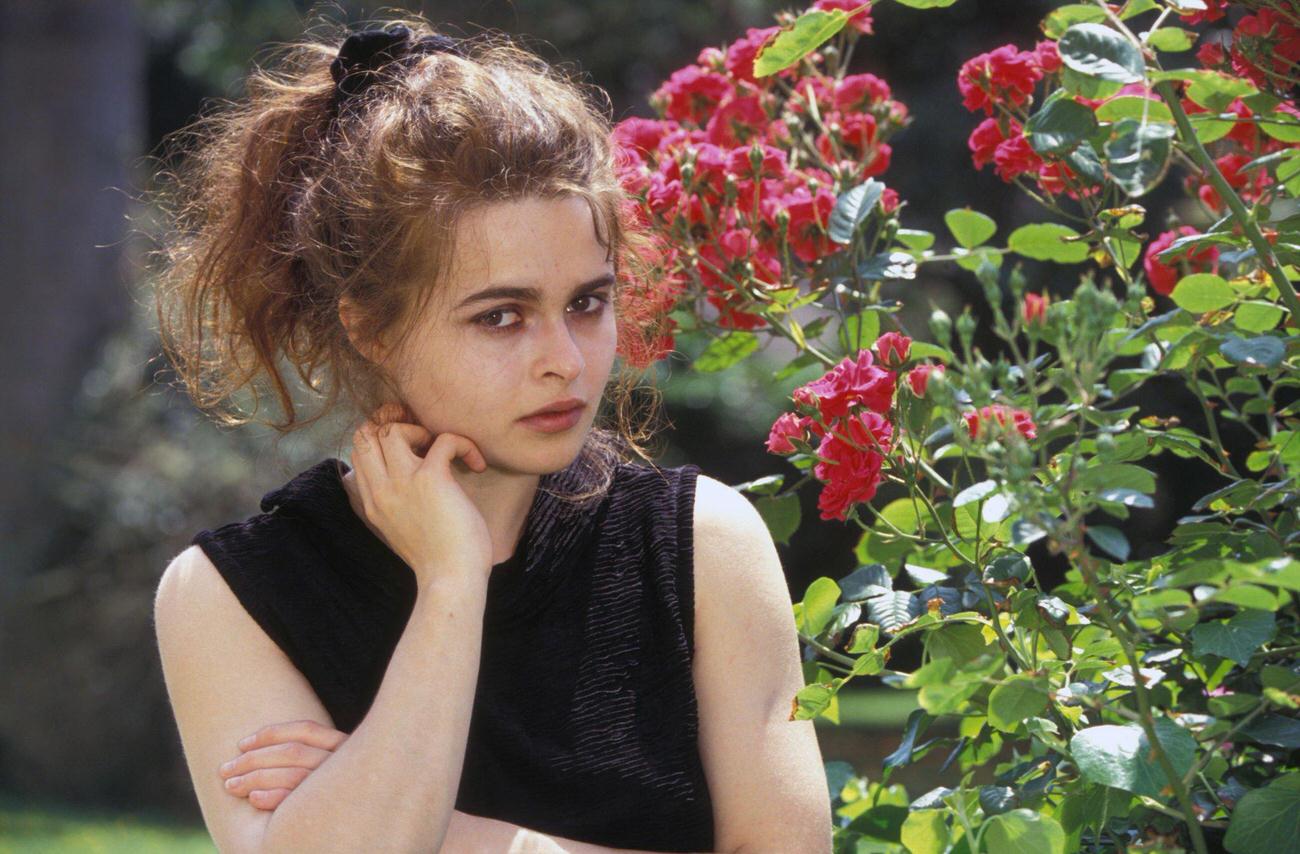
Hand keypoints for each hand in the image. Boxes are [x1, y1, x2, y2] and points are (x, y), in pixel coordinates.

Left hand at [217, 719, 347, 810]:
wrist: (344, 832)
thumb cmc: (326, 798)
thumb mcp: (323, 769)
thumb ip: (306, 755)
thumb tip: (252, 746)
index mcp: (345, 746)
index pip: (305, 730)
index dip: (271, 734)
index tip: (241, 744)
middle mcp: (346, 764)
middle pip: (293, 751)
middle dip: (253, 758)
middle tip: (224, 770)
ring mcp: (339, 789)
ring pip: (293, 774)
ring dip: (254, 778)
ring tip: (230, 786)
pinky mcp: (329, 813)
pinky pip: (297, 801)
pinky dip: (272, 797)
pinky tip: (253, 799)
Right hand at [350, 403, 494, 587]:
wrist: (451, 580)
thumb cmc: (437, 559)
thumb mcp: (401, 531)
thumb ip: (395, 505)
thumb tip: (410, 483)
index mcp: (373, 502)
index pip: (359, 452)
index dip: (381, 438)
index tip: (411, 446)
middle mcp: (381, 490)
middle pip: (366, 435)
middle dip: (393, 425)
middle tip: (425, 438)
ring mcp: (403, 483)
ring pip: (393, 430)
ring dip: (422, 430)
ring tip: (444, 451)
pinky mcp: (431, 479)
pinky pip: (443, 440)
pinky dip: (463, 444)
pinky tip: (476, 463)